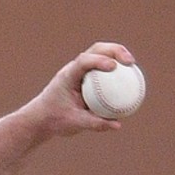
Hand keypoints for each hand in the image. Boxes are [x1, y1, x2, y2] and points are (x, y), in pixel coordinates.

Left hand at [20, 42, 136, 136]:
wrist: (41, 119)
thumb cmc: (54, 120)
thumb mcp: (73, 124)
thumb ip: (94, 124)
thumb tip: (118, 125)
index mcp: (67, 76)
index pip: (83, 61)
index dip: (99, 60)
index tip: (114, 67)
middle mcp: (74, 69)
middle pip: (96, 50)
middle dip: (115, 50)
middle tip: (130, 61)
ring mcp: (80, 72)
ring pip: (101, 55)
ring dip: (118, 55)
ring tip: (133, 65)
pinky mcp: (86, 78)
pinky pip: (103, 70)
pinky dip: (116, 71)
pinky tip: (130, 79)